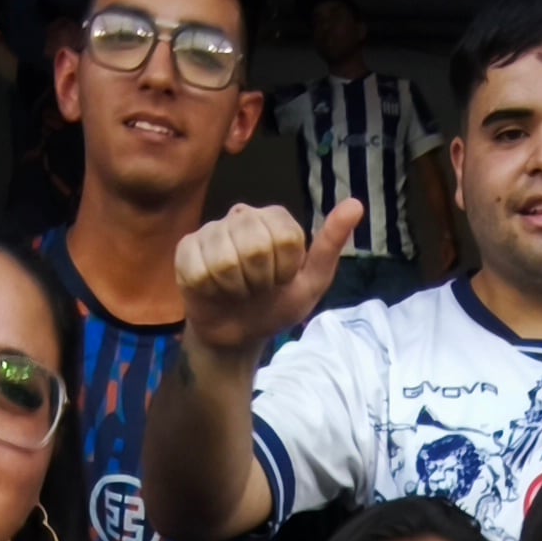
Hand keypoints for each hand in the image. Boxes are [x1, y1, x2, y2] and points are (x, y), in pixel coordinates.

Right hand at [174, 200, 356, 366]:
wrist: (237, 335)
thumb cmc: (275, 305)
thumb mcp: (310, 283)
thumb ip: (331, 245)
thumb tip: (356, 205)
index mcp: (275, 218)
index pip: (284, 236)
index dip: (284, 268)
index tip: (281, 279)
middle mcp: (241, 215)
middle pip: (255, 245)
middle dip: (260, 280)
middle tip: (257, 288)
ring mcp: (211, 230)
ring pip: (225, 259)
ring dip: (235, 288)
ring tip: (236, 290)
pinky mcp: (185, 249)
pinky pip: (199, 270)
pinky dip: (211, 290)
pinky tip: (213, 290)